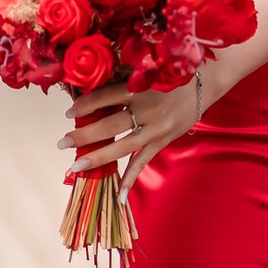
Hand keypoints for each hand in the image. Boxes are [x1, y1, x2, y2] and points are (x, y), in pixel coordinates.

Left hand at [60, 75, 206, 188]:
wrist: (205, 84)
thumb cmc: (168, 75)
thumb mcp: (145, 71)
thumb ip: (121, 80)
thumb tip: (88, 91)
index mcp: (140, 86)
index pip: (105, 98)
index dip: (84, 105)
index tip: (68, 113)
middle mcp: (148, 109)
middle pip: (110, 125)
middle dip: (84, 135)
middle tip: (62, 142)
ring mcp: (157, 129)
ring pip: (123, 146)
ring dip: (98, 157)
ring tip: (76, 165)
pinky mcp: (163, 141)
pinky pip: (144, 162)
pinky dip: (131, 178)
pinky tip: (119, 196)